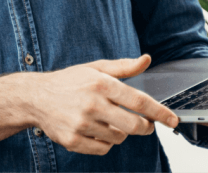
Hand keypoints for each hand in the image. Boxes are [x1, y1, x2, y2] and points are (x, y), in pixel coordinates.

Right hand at [32, 54, 178, 155]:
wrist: (35, 97)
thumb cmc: (68, 82)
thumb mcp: (95, 68)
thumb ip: (123, 67)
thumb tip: (146, 60)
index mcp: (100, 84)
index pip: (138, 101)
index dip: (159, 112)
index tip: (173, 120)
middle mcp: (92, 104)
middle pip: (134, 126)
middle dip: (145, 127)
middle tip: (144, 124)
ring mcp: (81, 124)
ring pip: (119, 138)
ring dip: (119, 132)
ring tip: (106, 120)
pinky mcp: (73, 140)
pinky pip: (103, 148)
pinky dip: (104, 142)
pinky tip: (95, 130)